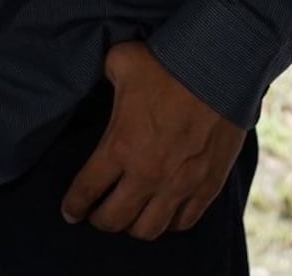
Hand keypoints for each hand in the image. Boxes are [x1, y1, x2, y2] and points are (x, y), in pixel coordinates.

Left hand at [60, 41, 245, 238]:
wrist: (221, 67)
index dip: (73, 206)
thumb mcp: (124, 61)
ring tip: (131, 215)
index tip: (70, 212)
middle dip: (99, 219)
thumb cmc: (170, 63)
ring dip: (134, 226)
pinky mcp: (206, 186)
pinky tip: (164, 213)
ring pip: (147, 230)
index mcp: (120, 147)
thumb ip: (106, 74)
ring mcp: (178, 184)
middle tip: (97, 213)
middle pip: (113, 219)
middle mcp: (146, 174)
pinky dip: (169, 222)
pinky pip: (183, 222)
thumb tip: (104, 74)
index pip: (86, 191)